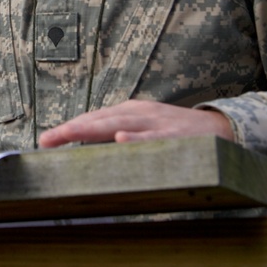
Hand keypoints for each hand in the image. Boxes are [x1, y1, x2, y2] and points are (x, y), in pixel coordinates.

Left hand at [38, 100, 233, 148]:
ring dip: (93, 128)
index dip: (70, 128)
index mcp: (129, 112)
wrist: (220, 128)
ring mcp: (157, 123)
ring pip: (120, 123)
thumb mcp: (144, 130)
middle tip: (48, 138)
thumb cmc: (175, 133)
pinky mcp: (176, 135)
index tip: (46, 140)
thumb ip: (119, 137)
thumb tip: (87, 154)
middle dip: (72, 128)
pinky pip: (154, 137)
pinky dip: (137, 138)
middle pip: (100, 119)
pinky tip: (120, 140)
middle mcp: (139, 113)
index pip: (93, 119)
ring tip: (69, 133)